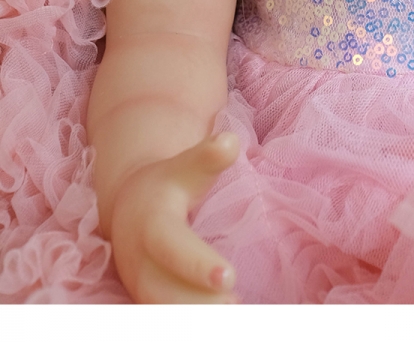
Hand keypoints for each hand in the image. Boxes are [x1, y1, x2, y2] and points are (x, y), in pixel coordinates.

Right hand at [109, 133, 240, 303]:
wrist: (130, 204)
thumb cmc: (169, 182)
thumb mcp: (186, 165)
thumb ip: (207, 156)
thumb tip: (229, 142)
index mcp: (151, 224)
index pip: (173, 247)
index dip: (198, 265)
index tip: (230, 277)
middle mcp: (139, 261)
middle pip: (163, 291)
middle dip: (198, 303)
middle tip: (236, 305)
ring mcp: (139, 285)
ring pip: (161, 308)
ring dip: (194, 316)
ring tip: (234, 314)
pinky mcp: (146, 299)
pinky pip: (164, 313)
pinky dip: (186, 318)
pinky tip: (219, 319)